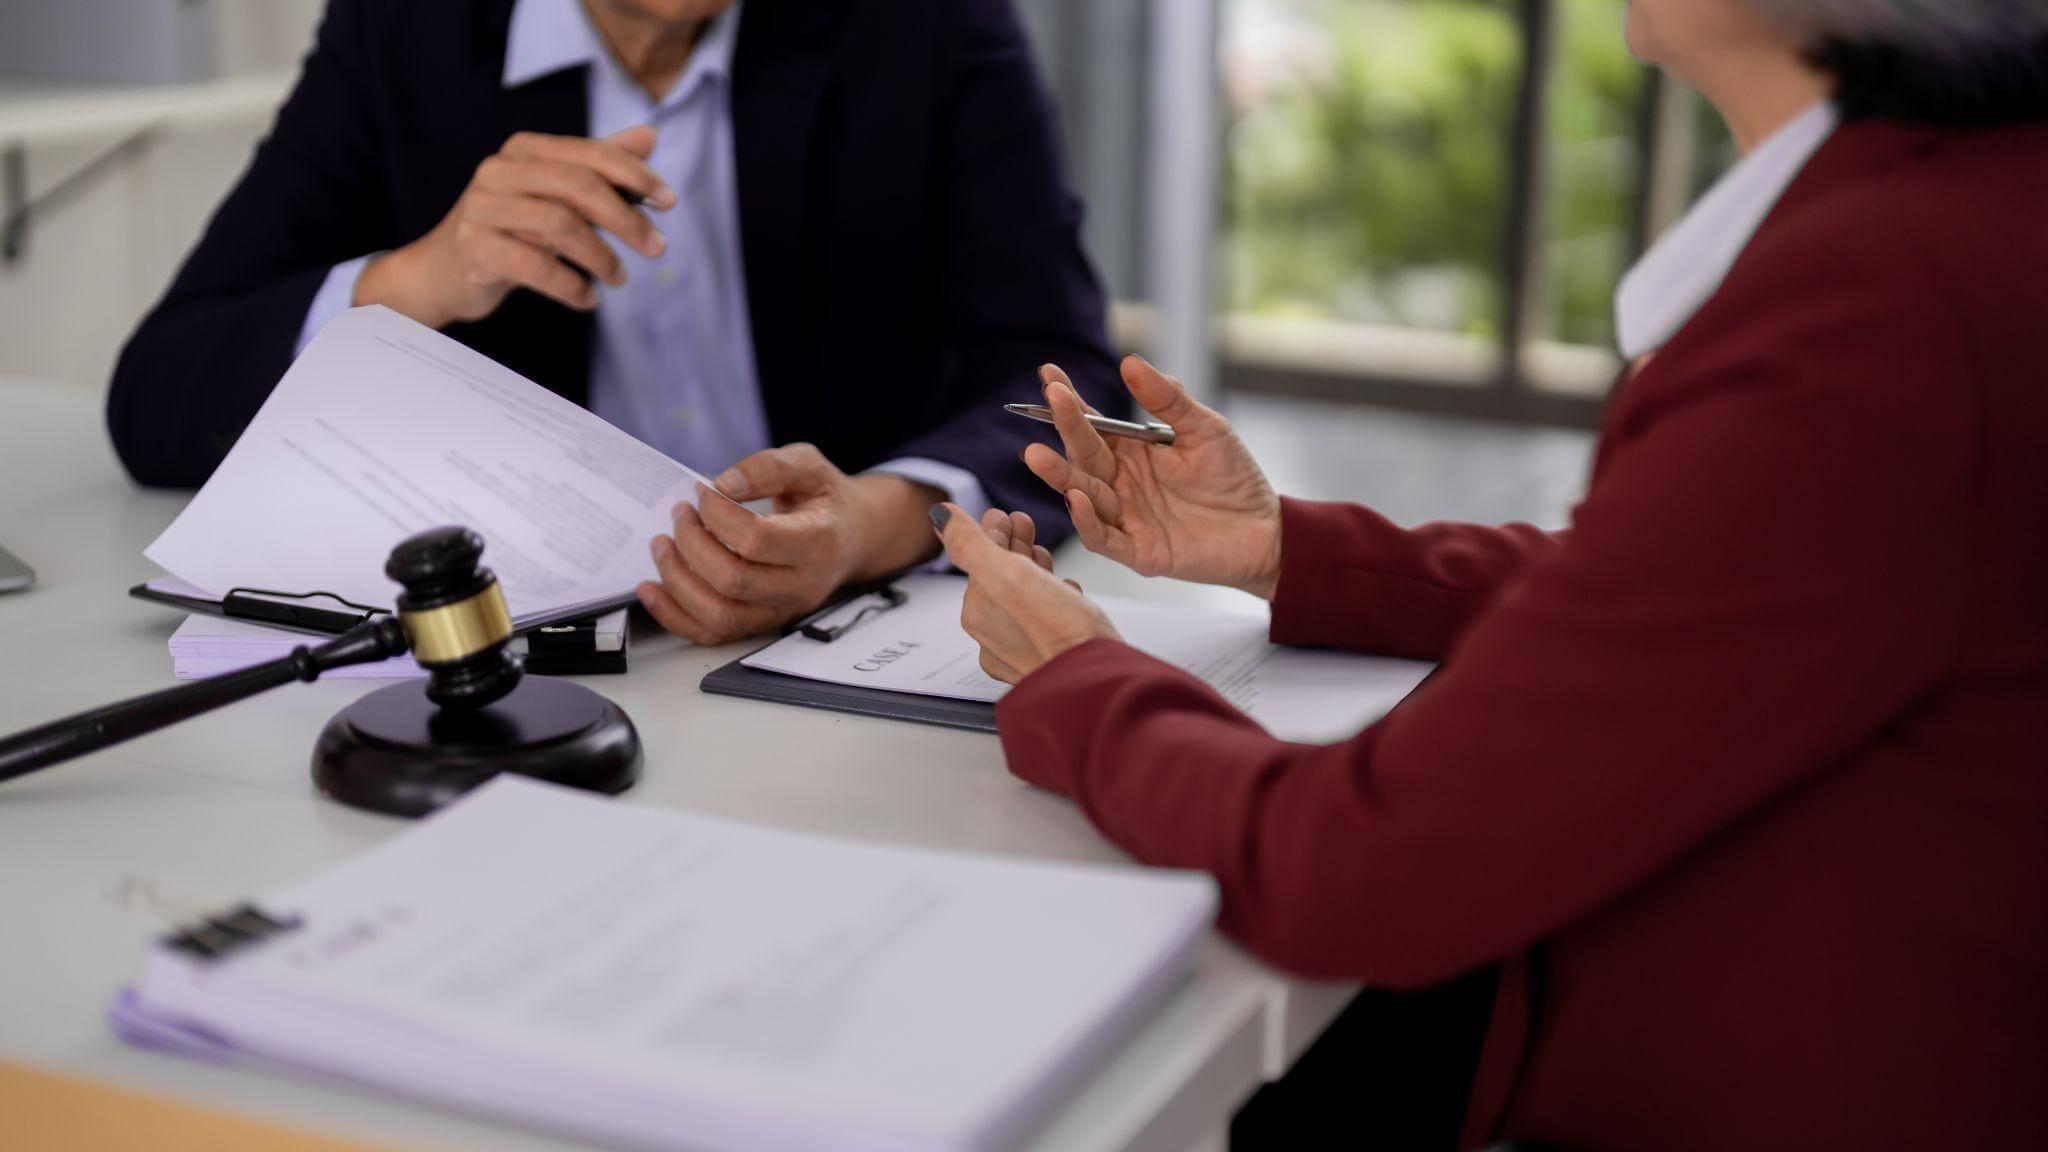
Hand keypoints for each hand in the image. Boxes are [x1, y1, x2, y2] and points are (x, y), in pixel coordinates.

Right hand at [355, 127, 675, 327]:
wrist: (441, 274)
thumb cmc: (509, 231)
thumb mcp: (554, 196)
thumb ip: (598, 167)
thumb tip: (648, 136)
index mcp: (524, 151)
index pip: (590, 154)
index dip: (634, 175)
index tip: (669, 202)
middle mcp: (499, 171)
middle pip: (578, 186)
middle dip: (626, 219)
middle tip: (656, 248)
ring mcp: (481, 208)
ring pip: (560, 226)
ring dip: (601, 257)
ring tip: (619, 278)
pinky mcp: (473, 248)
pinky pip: (536, 266)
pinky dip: (571, 285)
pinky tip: (588, 298)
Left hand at [634, 444, 943, 643]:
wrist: (849, 539)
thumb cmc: (823, 499)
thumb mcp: (808, 465)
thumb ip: (768, 467)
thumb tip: (724, 485)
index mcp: (818, 543)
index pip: (757, 540)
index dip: (718, 514)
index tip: (703, 492)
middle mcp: (801, 586)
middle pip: (732, 580)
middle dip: (691, 543)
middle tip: (680, 513)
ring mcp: (780, 611)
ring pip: (718, 614)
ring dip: (677, 579)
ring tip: (662, 544)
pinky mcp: (760, 624)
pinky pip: (711, 634)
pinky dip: (673, 615)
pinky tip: (651, 588)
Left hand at [934, 503, 1119, 683]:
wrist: (1099, 682)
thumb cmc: (1057, 631)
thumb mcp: (1007, 574)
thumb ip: (970, 544)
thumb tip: (940, 516)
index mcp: (979, 612)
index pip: (979, 560)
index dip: (992, 531)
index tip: (1004, 513)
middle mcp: (995, 635)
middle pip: (1001, 578)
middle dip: (1012, 547)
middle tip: (1024, 523)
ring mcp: (1023, 649)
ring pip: (1025, 598)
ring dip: (1033, 569)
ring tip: (1043, 554)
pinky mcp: (1053, 656)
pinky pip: (1048, 620)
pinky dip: (1055, 599)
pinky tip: (1066, 591)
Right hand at [1025, 356, 1284, 598]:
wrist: (1265, 529)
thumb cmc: (1234, 477)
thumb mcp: (1205, 429)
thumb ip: (1168, 399)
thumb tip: (1130, 362)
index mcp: (1132, 452)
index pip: (1093, 424)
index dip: (1070, 401)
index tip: (1049, 374)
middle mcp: (1121, 483)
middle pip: (1083, 455)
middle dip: (1064, 429)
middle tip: (1049, 402)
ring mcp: (1127, 517)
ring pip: (1083, 495)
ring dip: (1061, 475)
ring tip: (1038, 454)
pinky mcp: (1138, 550)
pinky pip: (1103, 538)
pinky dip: (1087, 520)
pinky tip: (1076, 498)